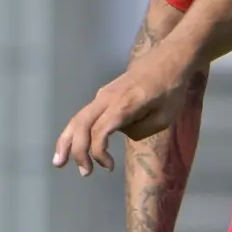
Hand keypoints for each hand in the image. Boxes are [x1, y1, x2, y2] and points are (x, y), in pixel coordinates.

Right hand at [53, 50, 192, 175]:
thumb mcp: (165, 117)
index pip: (99, 132)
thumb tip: (122, 133)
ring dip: (67, 141)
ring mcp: (103, 94)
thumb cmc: (172, 88)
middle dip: (76, 151)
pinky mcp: (105, 93)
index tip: (109, 167)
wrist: (171, 58)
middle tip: (83, 173)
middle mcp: (107, 98)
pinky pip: (85, 114)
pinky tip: (73, 144)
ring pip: (77, 118)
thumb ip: (140, 131)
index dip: (98, 153)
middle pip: (80, 125)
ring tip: (59, 162)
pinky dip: (76, 131)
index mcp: (124, 105)